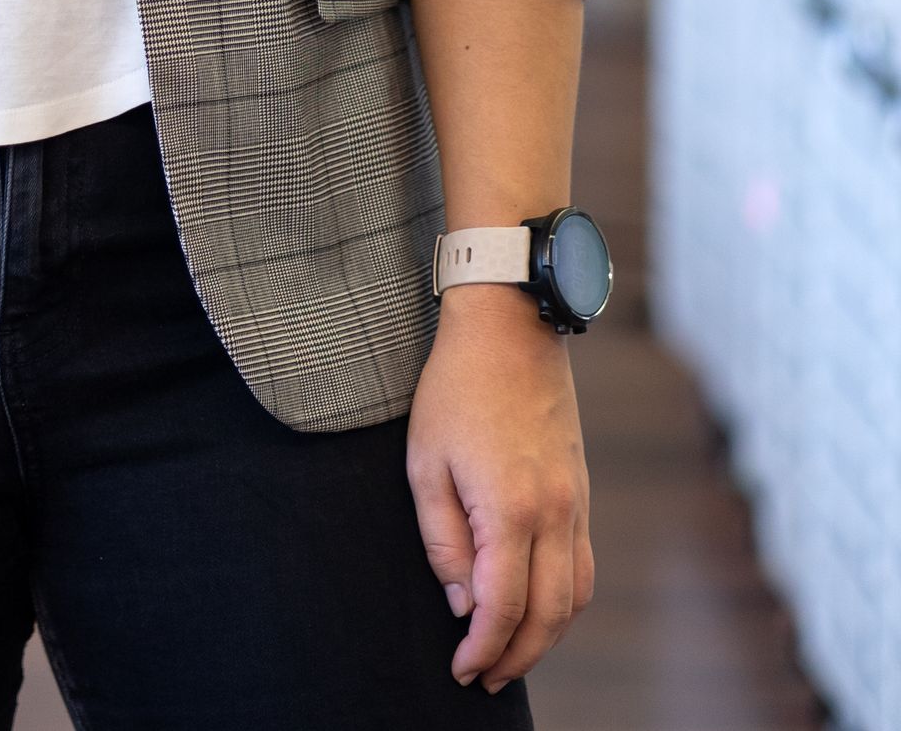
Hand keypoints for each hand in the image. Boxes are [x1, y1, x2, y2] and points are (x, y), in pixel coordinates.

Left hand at [406, 284, 594, 693]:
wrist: (510, 329)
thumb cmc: (455, 390)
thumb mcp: (425, 463)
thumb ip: (443, 541)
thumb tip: (463, 605)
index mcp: (511, 510)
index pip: (502, 607)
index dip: (482, 649)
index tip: (460, 671)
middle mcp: (555, 514)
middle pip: (548, 616)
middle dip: (515, 657)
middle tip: (482, 679)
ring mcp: (576, 503)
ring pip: (575, 598)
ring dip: (546, 637)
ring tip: (509, 655)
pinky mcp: (581, 491)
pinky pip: (583, 566)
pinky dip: (565, 602)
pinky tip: (538, 608)